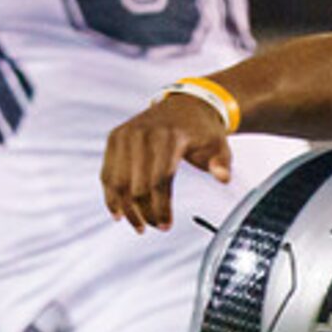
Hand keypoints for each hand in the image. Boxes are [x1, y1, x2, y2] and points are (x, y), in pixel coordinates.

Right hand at [101, 90, 233, 232]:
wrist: (185, 105)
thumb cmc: (201, 131)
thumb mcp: (219, 146)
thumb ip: (222, 164)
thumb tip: (223, 178)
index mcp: (169, 136)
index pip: (160, 180)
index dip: (161, 208)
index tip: (166, 225)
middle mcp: (143, 133)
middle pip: (137, 186)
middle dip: (145, 212)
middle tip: (155, 227)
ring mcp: (126, 135)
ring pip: (118, 182)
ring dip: (126, 209)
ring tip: (138, 225)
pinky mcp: (115, 137)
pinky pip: (108, 172)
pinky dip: (110, 194)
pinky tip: (118, 212)